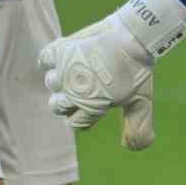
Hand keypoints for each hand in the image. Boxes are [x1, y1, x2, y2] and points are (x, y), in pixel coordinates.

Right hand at [38, 15, 156, 148]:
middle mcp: (74, 91)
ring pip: (50, 83)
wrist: (133, 36)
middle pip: (57, 106)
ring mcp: (65, 70)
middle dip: (67, 102)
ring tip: (75, 72)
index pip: (74, 123)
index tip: (90, 107)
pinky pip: (44, 61)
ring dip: (60, 80)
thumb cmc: (137, 71)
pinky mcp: (60, 51)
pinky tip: (62, 60)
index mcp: (92, 107)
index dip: (82, 117)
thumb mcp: (141, 102)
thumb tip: (130, 148)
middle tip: (81, 90)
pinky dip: (49, 61)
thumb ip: (138, 128)